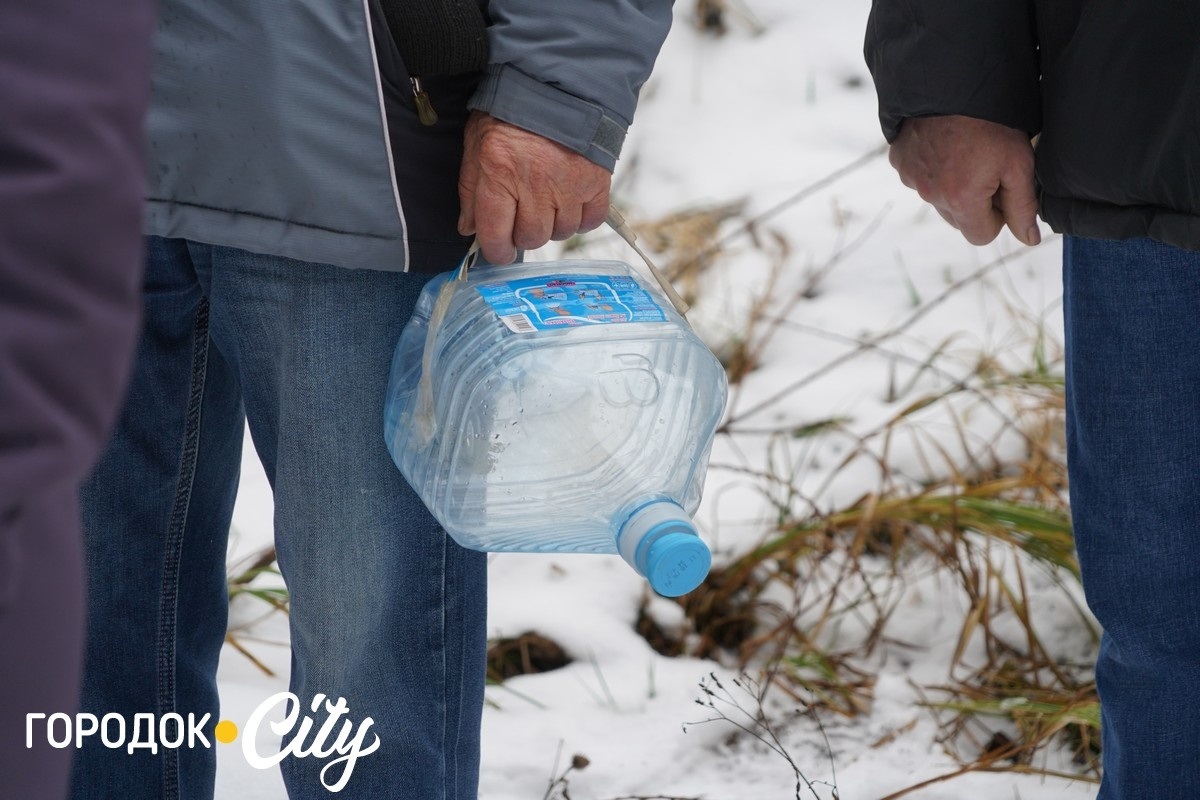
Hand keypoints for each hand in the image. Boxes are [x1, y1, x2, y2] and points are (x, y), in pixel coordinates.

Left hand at [458, 111, 610, 264]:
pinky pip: (589, 221)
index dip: (496, 251)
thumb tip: (470, 228)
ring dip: (552, 225)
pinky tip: (569, 202)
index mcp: (500, 173)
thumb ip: (470, 188)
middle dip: (524, 234)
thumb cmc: (512, 111)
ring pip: (560, 233)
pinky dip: (580, 218)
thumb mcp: (478, 143)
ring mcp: (568, 185)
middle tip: (523, 217)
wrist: (557, 83)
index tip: (499, 251)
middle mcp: (535, 183)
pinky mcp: (596, 182)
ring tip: (547, 202)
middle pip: (531, 238)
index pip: (496, 234)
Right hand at [889, 115, 1039, 245]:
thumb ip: (1023, 206)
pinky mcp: (899, 161)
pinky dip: (931, 166)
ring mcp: (911, 178)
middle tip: (986, 166)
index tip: (1001, 188)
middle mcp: (931, 196)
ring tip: (965, 150)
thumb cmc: (993, 122)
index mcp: (962, 201)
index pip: (981, 236)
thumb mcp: (1019, 163)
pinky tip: (944, 143)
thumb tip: (1029, 240)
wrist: (954, 80)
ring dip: (951, 184)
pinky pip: (918, 177)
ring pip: (937, 198)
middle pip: (958, 219)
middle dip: (973, 202)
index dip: (996, 216)